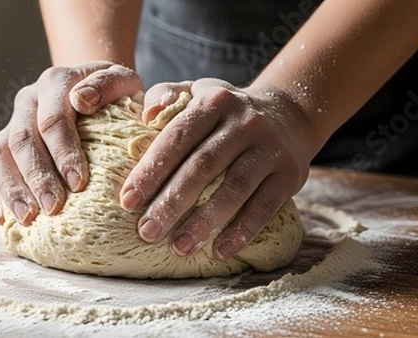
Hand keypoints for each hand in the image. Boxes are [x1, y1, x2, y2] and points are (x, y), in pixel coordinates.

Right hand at [0, 61, 142, 224]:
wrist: (90, 88)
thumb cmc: (113, 93)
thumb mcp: (122, 81)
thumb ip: (108, 85)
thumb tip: (82, 100)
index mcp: (55, 83)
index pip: (54, 119)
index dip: (64, 152)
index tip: (79, 183)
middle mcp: (29, 100)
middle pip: (23, 140)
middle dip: (37, 176)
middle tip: (53, 207)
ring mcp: (13, 122)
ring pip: (0, 155)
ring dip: (12, 188)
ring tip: (28, 218)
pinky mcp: (5, 143)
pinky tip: (5, 219)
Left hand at [120, 79, 317, 259]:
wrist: (288, 114)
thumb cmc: (226, 112)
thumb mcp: (197, 92)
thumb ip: (166, 96)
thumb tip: (146, 116)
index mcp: (214, 101)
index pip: (177, 137)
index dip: (151, 170)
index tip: (127, 201)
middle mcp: (244, 122)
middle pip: (203, 166)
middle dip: (171, 202)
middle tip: (147, 232)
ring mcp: (270, 149)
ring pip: (234, 188)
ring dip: (205, 221)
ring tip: (178, 247)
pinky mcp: (289, 174)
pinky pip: (265, 205)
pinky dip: (243, 230)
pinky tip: (221, 250)